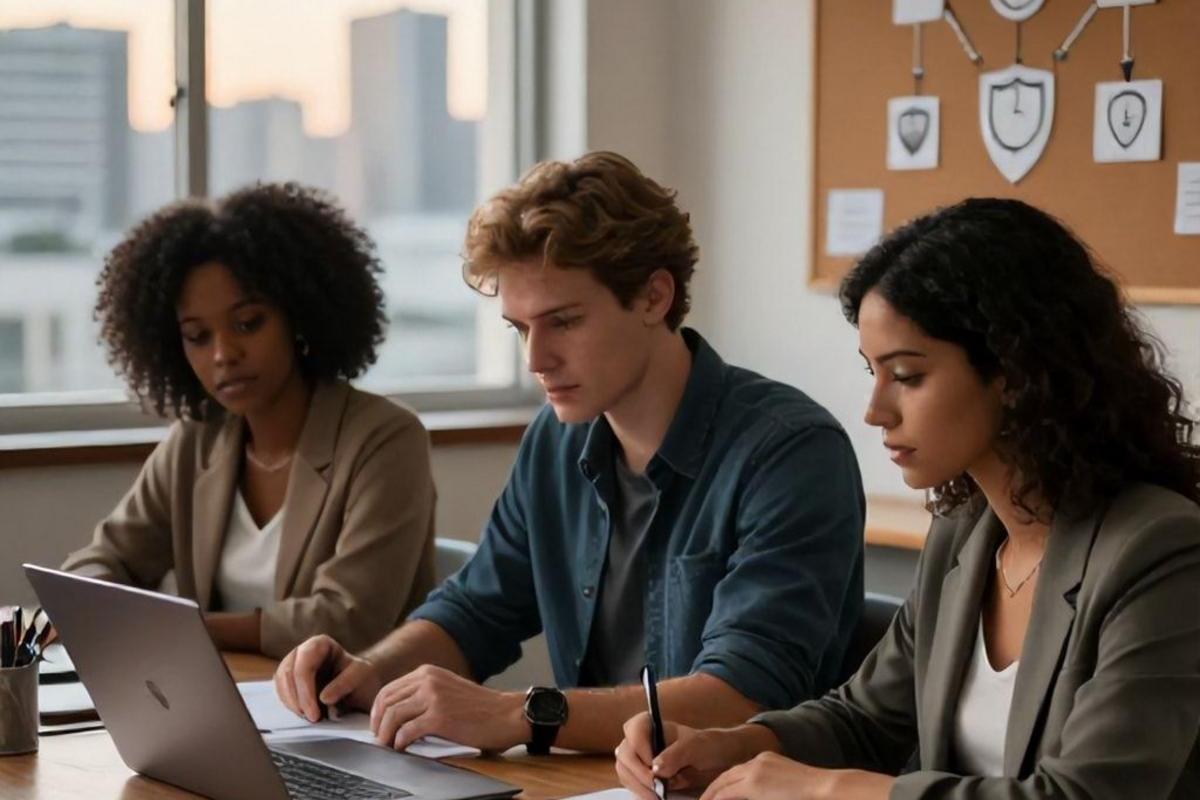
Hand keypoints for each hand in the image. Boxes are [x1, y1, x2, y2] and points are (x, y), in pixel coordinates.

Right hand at [274, 634, 382, 721]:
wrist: (361, 685)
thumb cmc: (362, 677)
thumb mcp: (362, 676)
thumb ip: (345, 683)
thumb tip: (323, 697)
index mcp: (321, 644)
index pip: (304, 663)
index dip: (305, 689)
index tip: (314, 714)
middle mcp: (304, 650)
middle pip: (288, 672)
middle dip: (297, 699)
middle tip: (311, 719)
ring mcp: (294, 664)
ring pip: (281, 682)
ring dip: (291, 703)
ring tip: (309, 718)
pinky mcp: (290, 680)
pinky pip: (282, 691)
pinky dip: (290, 704)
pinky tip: (303, 714)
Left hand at [369, 664, 525, 751]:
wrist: (506, 714)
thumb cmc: (481, 707)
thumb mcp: (447, 689)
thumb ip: (424, 694)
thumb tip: (397, 714)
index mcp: (428, 672)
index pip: (389, 689)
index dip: (377, 710)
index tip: (377, 725)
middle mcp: (428, 680)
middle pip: (386, 701)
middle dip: (377, 723)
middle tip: (379, 738)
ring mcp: (433, 698)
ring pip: (392, 716)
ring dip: (385, 735)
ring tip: (388, 745)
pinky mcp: (439, 718)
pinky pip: (406, 732)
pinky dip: (400, 742)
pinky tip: (403, 748)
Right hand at [615, 713, 774, 799]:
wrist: (717, 759)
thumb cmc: (707, 745)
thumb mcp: (695, 747)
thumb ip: (675, 755)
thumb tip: (655, 768)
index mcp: (651, 723)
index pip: (633, 730)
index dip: (640, 749)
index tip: (654, 767)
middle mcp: (640, 739)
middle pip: (624, 754)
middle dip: (638, 774)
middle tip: (656, 790)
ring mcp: (638, 757)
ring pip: (624, 771)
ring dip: (638, 787)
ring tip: (657, 797)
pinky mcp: (641, 774)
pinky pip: (631, 783)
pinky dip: (640, 792)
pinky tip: (654, 798)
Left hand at [699, 753, 893, 799]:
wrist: (823, 787)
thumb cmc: (810, 791)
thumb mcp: (786, 785)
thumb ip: (770, 787)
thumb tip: (762, 794)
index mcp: (766, 760)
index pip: (738, 771)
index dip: (724, 783)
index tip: (715, 794)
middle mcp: (758, 761)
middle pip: (727, 775)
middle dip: (713, 788)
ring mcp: (755, 770)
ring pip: (724, 782)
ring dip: (712, 794)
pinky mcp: (754, 783)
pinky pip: (729, 791)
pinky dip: (717, 797)